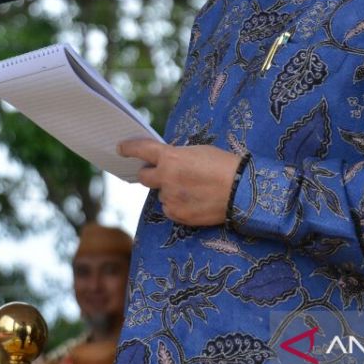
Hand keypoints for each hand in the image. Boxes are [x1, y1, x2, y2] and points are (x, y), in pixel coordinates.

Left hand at [117, 139, 240, 225]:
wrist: (243, 190)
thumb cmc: (224, 165)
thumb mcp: (198, 152)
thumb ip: (177, 156)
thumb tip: (167, 162)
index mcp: (171, 158)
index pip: (142, 150)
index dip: (129, 148)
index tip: (121, 148)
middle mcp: (166, 178)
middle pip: (144, 177)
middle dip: (149, 174)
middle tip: (161, 173)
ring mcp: (171, 198)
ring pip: (162, 194)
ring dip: (171, 191)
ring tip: (194, 189)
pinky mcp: (178, 215)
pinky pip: (171, 209)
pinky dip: (178, 205)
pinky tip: (196, 201)